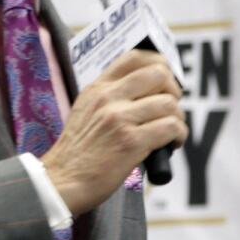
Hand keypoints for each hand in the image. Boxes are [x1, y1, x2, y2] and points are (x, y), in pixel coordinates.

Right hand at [43, 50, 187, 214]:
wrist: (60, 182)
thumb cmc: (78, 153)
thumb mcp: (86, 112)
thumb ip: (111, 98)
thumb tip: (149, 91)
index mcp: (98, 88)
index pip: (136, 57)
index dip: (160, 64)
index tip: (167, 80)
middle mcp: (108, 98)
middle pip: (159, 74)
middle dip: (174, 91)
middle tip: (171, 109)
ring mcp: (119, 118)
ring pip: (169, 103)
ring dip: (178, 119)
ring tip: (171, 132)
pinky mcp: (131, 141)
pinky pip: (171, 127)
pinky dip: (178, 136)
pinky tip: (171, 144)